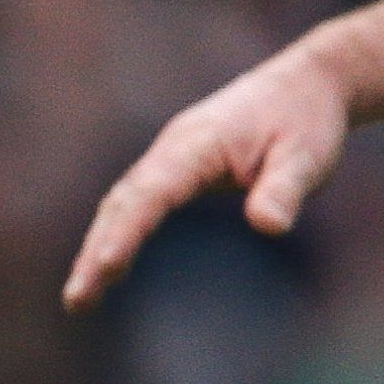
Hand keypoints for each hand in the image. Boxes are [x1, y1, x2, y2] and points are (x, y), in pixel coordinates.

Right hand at [63, 45, 352, 310]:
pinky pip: (135, 201)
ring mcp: (169, 156)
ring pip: (121, 204)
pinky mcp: (176, 166)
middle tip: (76, 301)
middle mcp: (172, 150)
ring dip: (97, 247)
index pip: (152, 193)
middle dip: (94, 251)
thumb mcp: (308, 156)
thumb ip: (285, 190)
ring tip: (80, 297)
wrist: (306, 82)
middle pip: (121, 204)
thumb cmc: (306, 120)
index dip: (126, 231)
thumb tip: (267, 226)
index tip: (104, 266)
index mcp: (198, 145)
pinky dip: (116, 232)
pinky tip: (110, 263)